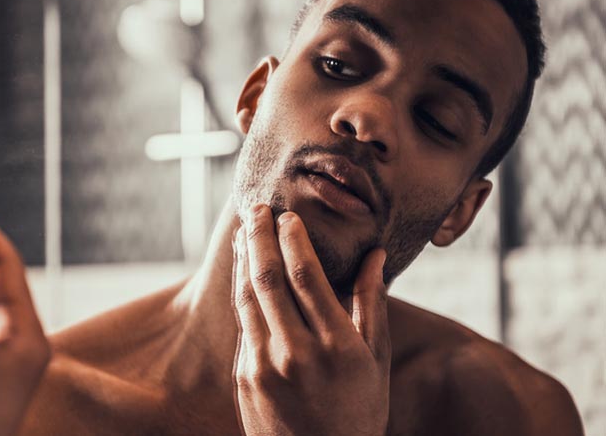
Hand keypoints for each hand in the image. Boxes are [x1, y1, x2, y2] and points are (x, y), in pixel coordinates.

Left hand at [232, 205, 390, 435]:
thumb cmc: (358, 408)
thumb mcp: (376, 360)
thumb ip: (372, 304)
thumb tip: (376, 254)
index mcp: (336, 346)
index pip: (304, 276)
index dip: (292, 240)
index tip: (287, 216)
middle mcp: (296, 353)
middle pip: (268, 278)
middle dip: (259, 237)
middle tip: (256, 209)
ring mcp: (264, 366)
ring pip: (247, 297)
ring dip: (243, 259)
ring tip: (243, 231)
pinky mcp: (244, 377)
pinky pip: (242, 324)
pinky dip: (241, 290)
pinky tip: (243, 271)